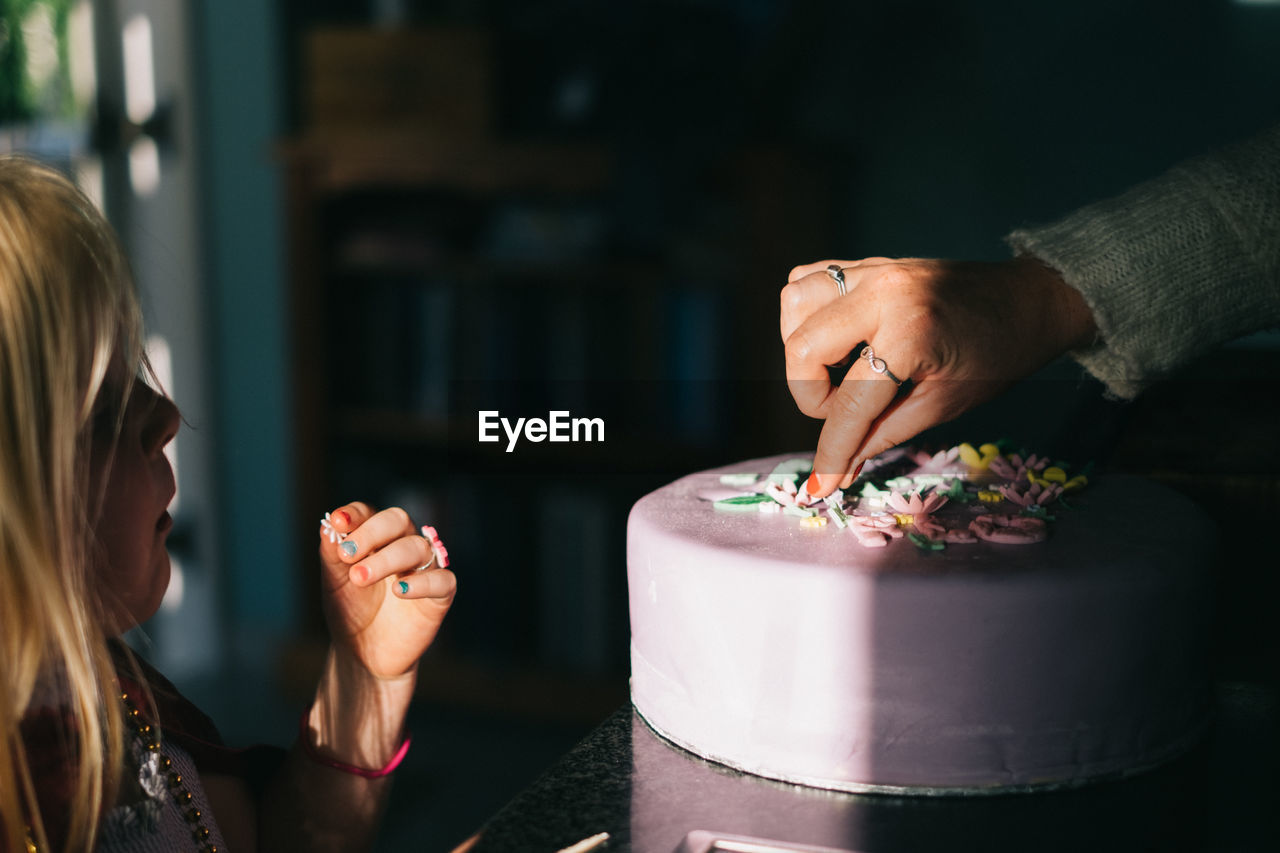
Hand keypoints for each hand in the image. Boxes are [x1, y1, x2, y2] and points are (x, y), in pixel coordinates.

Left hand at [318, 503, 454, 679]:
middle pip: (399, 520)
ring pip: (417, 548)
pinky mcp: (440, 595)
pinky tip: (398, 590)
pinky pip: (442, 580)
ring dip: (387, 559)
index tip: (338, 523)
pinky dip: (422, 582)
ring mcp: (423, 569)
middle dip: (372, 533)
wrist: (363, 655)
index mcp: (377, 538)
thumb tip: (328, 525)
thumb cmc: (351, 611)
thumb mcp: (334, 582)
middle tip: (347, 554)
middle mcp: (402, 546)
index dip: (356, 515)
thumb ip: (332, 554)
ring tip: (360, 577)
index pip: (370, 513)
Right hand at [780, 256, 1095, 496]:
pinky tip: (832, 339)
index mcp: (911, 333)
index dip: (832, 451)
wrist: (1029, 301)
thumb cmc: (998, 358)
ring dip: (802, 349)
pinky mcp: (869, 263)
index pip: (850, 404)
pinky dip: (805, 314)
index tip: (821, 486)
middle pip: (803, 349)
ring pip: (794, 305)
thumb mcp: (944, 405)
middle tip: (844, 413)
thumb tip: (838, 470)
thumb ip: (883, 435)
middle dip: (811, 396)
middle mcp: (883, 293)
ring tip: (836, 372)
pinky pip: (809, 279)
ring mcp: (873, 270)